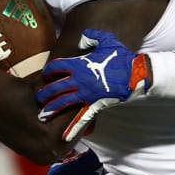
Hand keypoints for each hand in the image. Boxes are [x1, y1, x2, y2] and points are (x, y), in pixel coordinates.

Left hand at [36, 29, 151, 141]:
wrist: (136, 74)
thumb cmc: (122, 57)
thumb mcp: (106, 40)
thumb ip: (91, 37)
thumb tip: (81, 40)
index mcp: (79, 64)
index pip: (56, 67)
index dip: (48, 71)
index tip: (45, 75)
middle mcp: (79, 80)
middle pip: (55, 88)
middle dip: (44, 93)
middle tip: (38, 98)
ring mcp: (86, 94)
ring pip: (63, 103)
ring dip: (51, 109)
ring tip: (42, 116)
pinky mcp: (95, 105)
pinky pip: (81, 118)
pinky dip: (73, 129)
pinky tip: (64, 137)